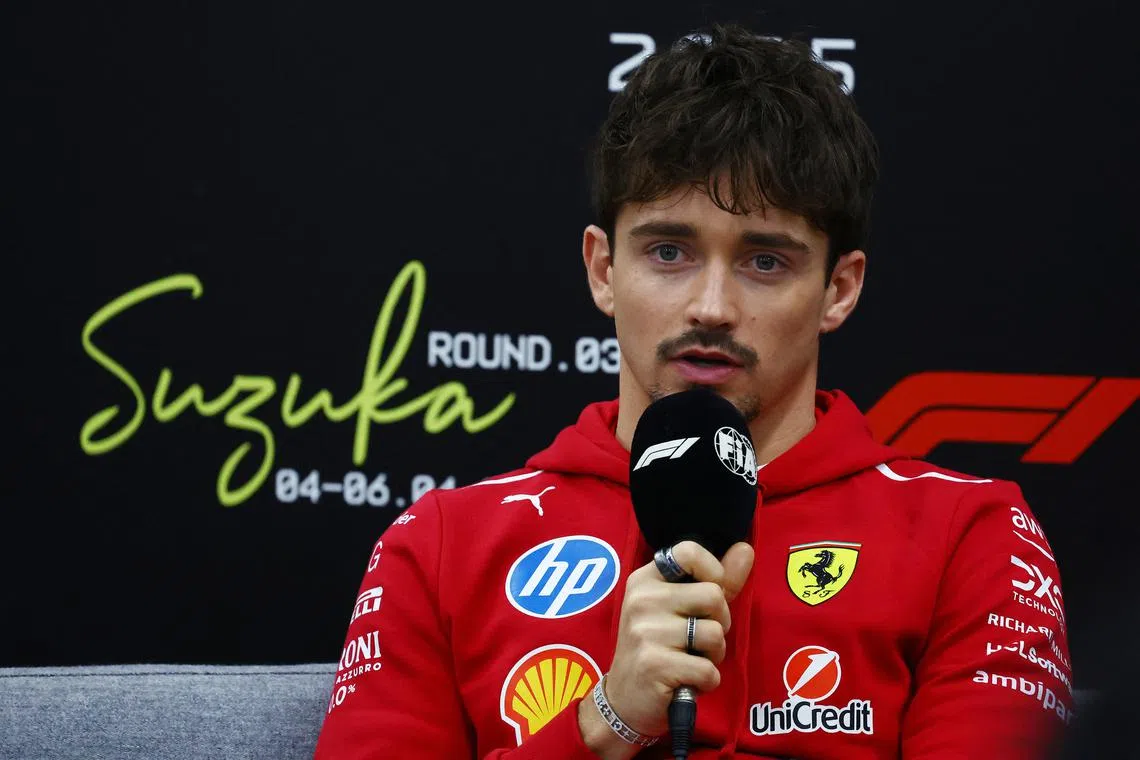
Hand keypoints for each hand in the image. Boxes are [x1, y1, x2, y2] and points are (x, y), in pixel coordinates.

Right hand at [578, 540, 753, 758]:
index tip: (707, 597)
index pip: (688, 551)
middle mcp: (641, 600)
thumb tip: (746, 549)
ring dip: (714, 655)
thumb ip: (716, 579)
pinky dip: (707, 681)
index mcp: (645, 579)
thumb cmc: (660, 648)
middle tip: (698, 639)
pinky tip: (686, 681)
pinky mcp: (654, 665)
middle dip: (720, 622)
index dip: (713, 571)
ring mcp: (645, 632)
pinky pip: (708, 669)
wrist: (625, 700)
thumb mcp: (681, 609)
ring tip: (692, 660)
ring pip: (715, 634)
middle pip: (713, 595)